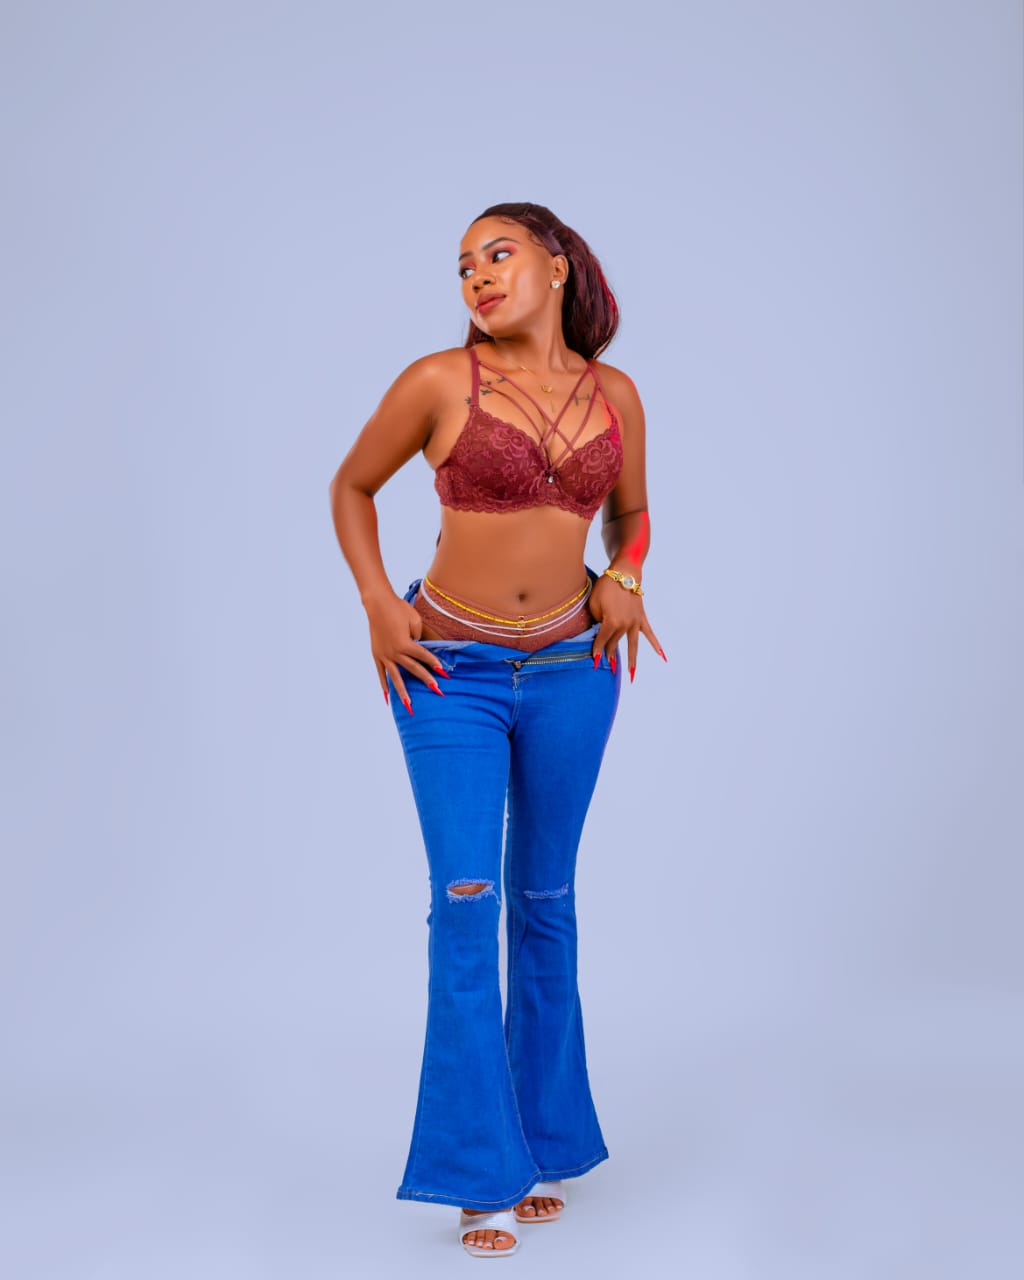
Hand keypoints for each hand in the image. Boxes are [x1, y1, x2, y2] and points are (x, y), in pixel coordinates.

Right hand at [364, 592, 448, 711]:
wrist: (378, 604)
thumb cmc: (399, 609)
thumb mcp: (414, 620)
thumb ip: (419, 636)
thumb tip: (419, 648)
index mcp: (405, 643)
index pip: (424, 656)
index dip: (435, 664)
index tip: (445, 674)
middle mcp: (395, 652)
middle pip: (413, 669)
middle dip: (426, 680)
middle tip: (437, 691)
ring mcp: (384, 655)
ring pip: (396, 677)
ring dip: (403, 692)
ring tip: (409, 705)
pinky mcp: (376, 655)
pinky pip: (381, 673)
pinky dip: (384, 685)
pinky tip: (388, 697)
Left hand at [588, 574, 664, 682]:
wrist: (623, 574)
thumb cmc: (605, 587)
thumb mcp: (594, 604)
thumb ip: (596, 621)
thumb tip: (599, 633)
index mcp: (611, 622)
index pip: (602, 641)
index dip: (597, 651)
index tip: (594, 661)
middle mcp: (624, 625)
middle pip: (615, 643)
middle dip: (609, 655)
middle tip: (606, 667)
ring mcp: (635, 622)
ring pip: (633, 645)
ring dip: (632, 660)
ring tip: (631, 675)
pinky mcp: (641, 618)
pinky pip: (650, 634)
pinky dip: (656, 644)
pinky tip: (662, 656)